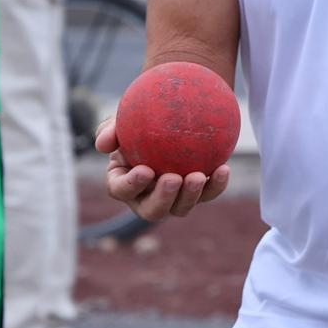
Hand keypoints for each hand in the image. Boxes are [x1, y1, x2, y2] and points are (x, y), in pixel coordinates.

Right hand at [94, 114, 228, 219]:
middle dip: (163, 199)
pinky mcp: (196, 193)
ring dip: (191, 195)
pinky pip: (208, 194)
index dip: (131, 185)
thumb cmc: (138, 119)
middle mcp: (146, 197)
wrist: (169, 117)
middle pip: (152, 210)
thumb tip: (103, 144)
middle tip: (173, 178)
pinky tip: (223, 169)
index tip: (145, 170)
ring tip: (198, 176)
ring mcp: (173, 198)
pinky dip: (216, 185)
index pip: (121, 189)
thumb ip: (109, 129)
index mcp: (123, 182)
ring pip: (180, 208)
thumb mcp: (119, 120)